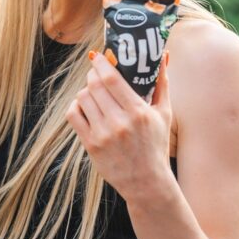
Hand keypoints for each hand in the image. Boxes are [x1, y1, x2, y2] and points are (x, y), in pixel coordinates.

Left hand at [66, 51, 176, 203]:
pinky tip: (85, 106)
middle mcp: (119, 123)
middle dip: (93, 74)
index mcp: (138, 112)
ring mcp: (103, 135)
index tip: (99, 56)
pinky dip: (76, 106)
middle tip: (96, 72)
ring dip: (86, 90)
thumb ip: (162, 83)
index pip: (112, 79)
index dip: (101, 64)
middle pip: (94, 86)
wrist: (146, 182)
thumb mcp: (164, 114)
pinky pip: (73, 115)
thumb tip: (163, 56)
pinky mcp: (90, 145)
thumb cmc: (156, 145)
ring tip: (94, 91)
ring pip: (82, 98)